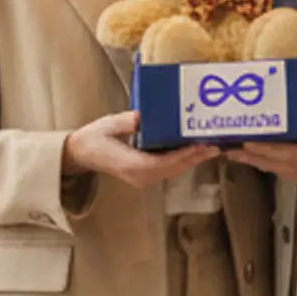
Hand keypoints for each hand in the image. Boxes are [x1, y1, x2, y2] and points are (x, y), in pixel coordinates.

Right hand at [64, 112, 219, 188]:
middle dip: (195, 158)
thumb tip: (142, 117)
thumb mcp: (108, 125)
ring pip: (173, 170)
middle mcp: (141, 176)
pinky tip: (193, 151)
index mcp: (132, 165)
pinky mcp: (144, 173)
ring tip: (210, 148)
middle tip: (215, 146)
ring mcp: (143, 177)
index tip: (201, 146)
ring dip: (191, 160)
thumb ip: (126, 123)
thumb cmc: (93, 138)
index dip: (184, 155)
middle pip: (174, 169)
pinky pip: (167, 169)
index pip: (164, 162)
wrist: (81, 154)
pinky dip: (182, 160)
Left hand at [229, 97, 296, 192]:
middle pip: (283, 168)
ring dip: (265, 163)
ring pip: (288, 173)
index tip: (246, 144)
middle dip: (256, 159)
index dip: (268, 151)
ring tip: (241, 155)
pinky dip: (280, 166)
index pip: (293, 156)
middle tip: (229, 152)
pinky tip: (269, 158)